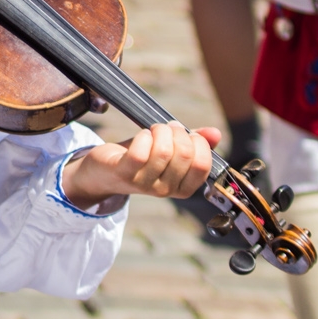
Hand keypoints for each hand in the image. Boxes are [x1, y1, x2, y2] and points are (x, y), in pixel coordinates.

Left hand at [60, 122, 219, 209]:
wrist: (102, 172)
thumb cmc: (138, 159)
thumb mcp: (170, 152)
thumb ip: (194, 144)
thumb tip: (216, 134)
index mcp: (182, 187)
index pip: (203, 165)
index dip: (197, 142)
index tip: (185, 134)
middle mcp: (166, 190)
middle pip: (185, 154)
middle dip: (177, 132)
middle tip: (165, 128)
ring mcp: (144, 184)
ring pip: (163, 150)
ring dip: (159, 131)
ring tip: (153, 130)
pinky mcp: (124, 173)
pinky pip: (141, 152)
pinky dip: (144, 136)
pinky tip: (141, 135)